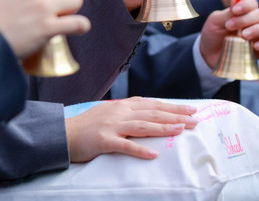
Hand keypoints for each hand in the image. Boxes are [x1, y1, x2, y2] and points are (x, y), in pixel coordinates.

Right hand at [65, 97, 197, 161]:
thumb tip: (146, 113)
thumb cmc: (86, 126)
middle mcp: (119, 112)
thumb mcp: (108, 113)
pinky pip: (124, 145)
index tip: (190, 109)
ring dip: (163, 127)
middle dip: (175, 115)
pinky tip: (153, 153)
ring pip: (142, 125)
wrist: (63, 133)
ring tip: (181, 129)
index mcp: (121, 106)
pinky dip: (140, 149)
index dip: (172, 107)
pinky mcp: (103, 140)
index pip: (152, 104)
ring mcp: (111, 125)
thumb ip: (126, 112)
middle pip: (152, 112)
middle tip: (195, 119)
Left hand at [199, 0, 258, 68]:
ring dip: (258, 29)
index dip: (246, 5)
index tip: (234, 10)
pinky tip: (255, 46)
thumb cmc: (213, 34)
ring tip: (244, 35)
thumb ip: (227, 12)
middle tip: (230, 26)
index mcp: (243, 11)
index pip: (252, 3)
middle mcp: (254, 21)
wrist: (210, 54)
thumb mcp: (215, 22)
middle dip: (246, 19)